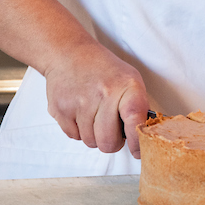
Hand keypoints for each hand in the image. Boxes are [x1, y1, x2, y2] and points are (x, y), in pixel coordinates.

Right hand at [42, 40, 149, 156]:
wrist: (69, 53)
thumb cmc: (104, 69)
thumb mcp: (130, 80)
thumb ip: (138, 108)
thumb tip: (144, 138)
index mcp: (127, 87)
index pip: (135, 122)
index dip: (137, 142)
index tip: (138, 151)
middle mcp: (104, 94)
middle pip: (109, 143)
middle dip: (111, 140)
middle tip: (110, 127)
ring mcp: (80, 102)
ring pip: (91, 142)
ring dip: (93, 134)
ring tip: (93, 113)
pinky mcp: (61, 109)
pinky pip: (74, 137)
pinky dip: (78, 130)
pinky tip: (80, 111)